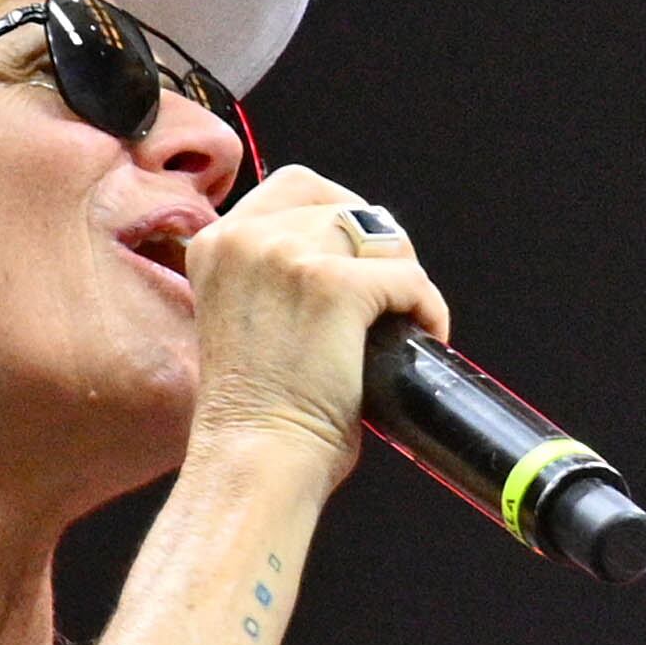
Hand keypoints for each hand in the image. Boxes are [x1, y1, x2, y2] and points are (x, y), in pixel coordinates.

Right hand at [182, 167, 445, 460]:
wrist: (254, 458)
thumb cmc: (255, 413)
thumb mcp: (246, 318)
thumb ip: (276, 279)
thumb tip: (349, 263)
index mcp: (216, 243)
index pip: (296, 186)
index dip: (341, 214)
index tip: (362, 256)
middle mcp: (246, 238)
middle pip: (344, 205)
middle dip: (380, 244)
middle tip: (394, 292)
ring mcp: (289, 257)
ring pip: (381, 236)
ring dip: (406, 275)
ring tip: (409, 317)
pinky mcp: (336, 287)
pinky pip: (409, 277)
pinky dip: (428, 308)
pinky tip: (426, 336)